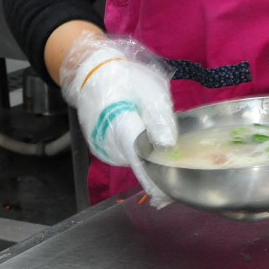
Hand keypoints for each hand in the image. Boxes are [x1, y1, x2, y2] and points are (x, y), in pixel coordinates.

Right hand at [57, 34, 176, 205]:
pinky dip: (136, 150)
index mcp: (122, 127)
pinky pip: (124, 153)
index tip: (165, 197)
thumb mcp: (152, 92)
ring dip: (147, 155)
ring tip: (154, 136)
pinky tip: (142, 134)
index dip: (154, 180)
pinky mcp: (101, 146)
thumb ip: (161, 121)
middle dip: (156, 167)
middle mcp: (107, 143)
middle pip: (138, 162)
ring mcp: (102, 146)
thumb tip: (168, 146)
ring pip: (132, 158)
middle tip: (175, 167)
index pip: (141, 162)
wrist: (94, 72)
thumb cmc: (127, 78)